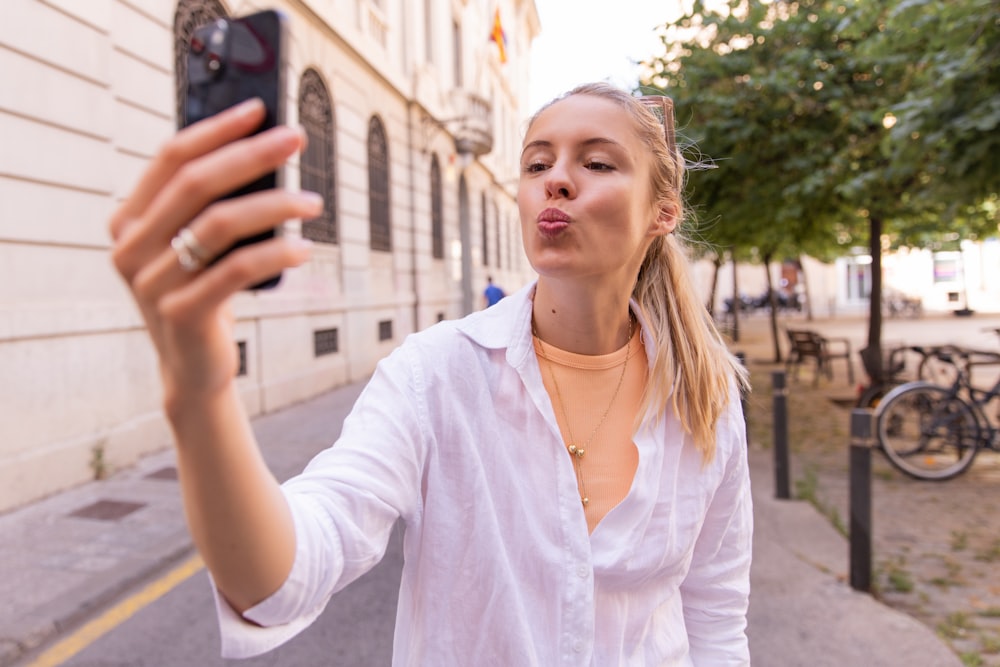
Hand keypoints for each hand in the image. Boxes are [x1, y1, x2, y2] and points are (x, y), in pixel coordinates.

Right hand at [109, 98, 322, 410]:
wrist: (194, 369)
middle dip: (252, 155)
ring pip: (219, 224)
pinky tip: (305, 247)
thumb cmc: (204, 295)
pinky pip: (236, 270)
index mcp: (129, 220)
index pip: (171, 157)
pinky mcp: (181, 313)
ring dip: (275, 205)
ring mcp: (151, 282)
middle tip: (297, 140)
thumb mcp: (199, 248)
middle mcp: (130, 247)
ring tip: (314, 203)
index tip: (260, 110)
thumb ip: (211, 207)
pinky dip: (276, 252)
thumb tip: (265, 150)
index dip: (216, 129)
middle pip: (196, 183)